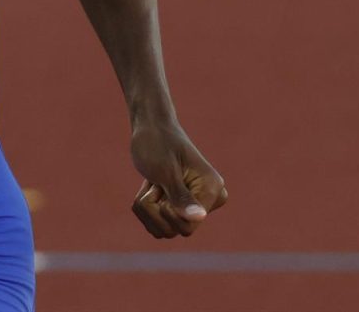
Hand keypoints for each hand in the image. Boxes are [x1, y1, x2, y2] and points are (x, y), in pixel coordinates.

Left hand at [130, 120, 226, 238]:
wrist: (150, 128)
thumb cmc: (158, 143)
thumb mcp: (167, 171)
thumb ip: (181, 197)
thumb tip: (199, 218)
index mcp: (213, 190)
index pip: (188, 226)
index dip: (166, 212)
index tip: (161, 186)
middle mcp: (207, 201)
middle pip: (176, 230)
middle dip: (154, 208)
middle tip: (156, 181)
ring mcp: (192, 206)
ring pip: (163, 230)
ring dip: (147, 207)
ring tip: (153, 183)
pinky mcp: (178, 209)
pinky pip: (156, 226)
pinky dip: (145, 208)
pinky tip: (151, 187)